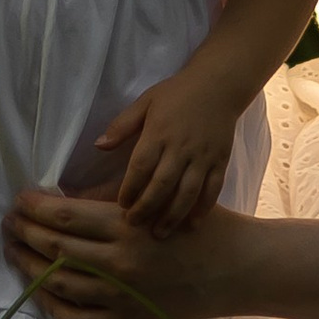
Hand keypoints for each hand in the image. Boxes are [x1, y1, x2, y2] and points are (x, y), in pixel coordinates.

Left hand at [5, 188, 241, 318]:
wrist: (238, 269)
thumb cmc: (202, 226)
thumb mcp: (158, 199)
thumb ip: (114, 200)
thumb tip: (66, 199)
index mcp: (127, 225)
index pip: (63, 216)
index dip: (34, 207)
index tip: (20, 199)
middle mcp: (118, 263)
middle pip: (53, 248)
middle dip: (23, 232)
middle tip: (8, 222)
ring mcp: (120, 296)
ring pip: (57, 284)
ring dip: (28, 266)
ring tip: (15, 251)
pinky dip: (52, 306)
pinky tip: (40, 291)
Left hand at [93, 72, 242, 237]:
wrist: (219, 85)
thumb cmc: (176, 94)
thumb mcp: (145, 102)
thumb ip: (122, 125)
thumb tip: (98, 145)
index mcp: (159, 132)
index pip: (141, 167)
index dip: (129, 189)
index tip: (121, 205)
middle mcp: (181, 147)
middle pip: (162, 185)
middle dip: (146, 208)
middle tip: (133, 225)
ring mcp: (203, 156)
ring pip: (187, 193)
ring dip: (172, 216)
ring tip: (159, 234)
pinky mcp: (220, 161)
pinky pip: (212, 189)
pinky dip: (202, 209)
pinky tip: (192, 225)